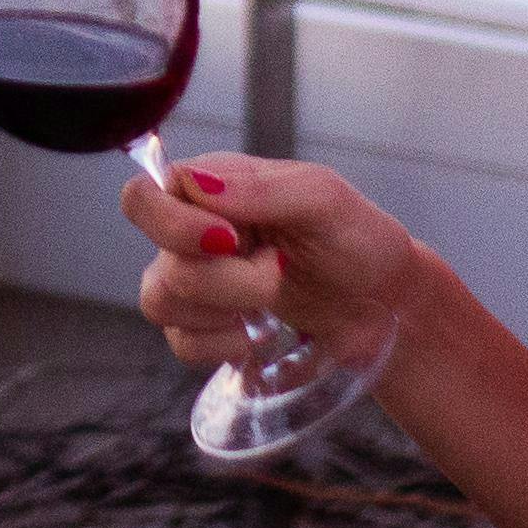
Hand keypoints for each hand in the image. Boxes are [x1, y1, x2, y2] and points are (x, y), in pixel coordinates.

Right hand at [122, 152, 418, 371]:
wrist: (384, 306)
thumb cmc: (357, 240)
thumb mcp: (323, 199)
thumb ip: (259, 189)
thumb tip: (194, 183)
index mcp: (211, 186)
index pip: (143, 198)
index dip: (173, 225)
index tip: (231, 240)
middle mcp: (192, 230)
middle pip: (158, 260)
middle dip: (222, 279)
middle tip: (276, 271)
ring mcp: (195, 280)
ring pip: (161, 302)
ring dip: (223, 310)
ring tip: (272, 299)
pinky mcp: (205, 327)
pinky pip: (180, 343)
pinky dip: (220, 344)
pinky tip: (255, 331)